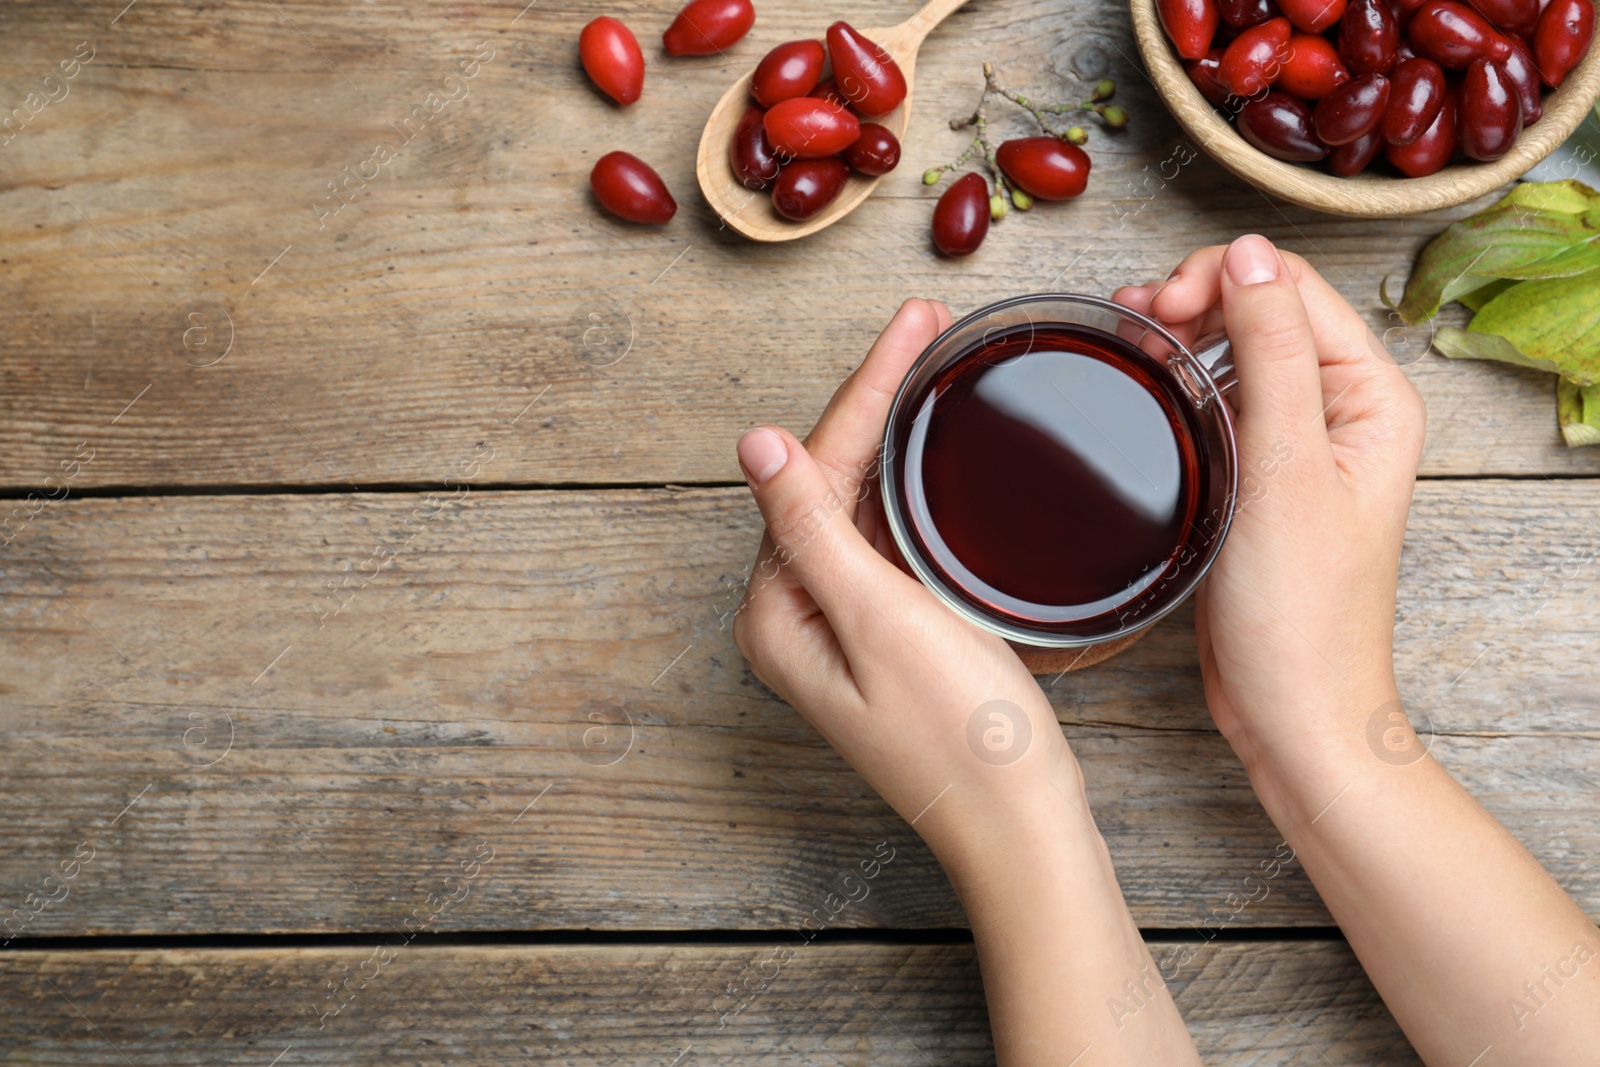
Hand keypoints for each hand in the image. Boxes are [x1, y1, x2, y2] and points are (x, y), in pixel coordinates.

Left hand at [730, 298, 1076, 861]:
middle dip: (879, 396)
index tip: (912, 321)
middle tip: (927, 322)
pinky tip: (934, 451)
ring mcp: (838, 626)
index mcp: (777, 609)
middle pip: (830, 477)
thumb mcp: (879, 617)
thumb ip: (812, 527)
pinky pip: (885, 539)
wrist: (1019, 825)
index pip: (813, 469)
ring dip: (895, 432)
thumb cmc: (961, 736)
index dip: (865, 388)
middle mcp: (795, 615)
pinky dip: (912, 488)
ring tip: (934, 362)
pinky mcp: (882, 636)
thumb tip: (755, 443)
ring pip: (860, 501)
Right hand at [1114, 235, 1426, 778]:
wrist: (1291, 709)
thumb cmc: (1302, 615)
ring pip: (1235, 350)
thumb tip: (1250, 254)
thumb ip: (1272, 352)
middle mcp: (1343, 410)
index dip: (1223, 277)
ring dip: (1182, 336)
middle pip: (1264, 308)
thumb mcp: (1286, 469)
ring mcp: (1299, 442)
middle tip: (1135, 322)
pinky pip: (1219, 399)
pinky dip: (1179, 383)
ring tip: (1129, 345)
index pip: (1294, 286)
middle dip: (1195, 298)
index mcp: (1373, 396)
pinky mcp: (1258, 473)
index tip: (1162, 309)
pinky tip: (1145, 389)